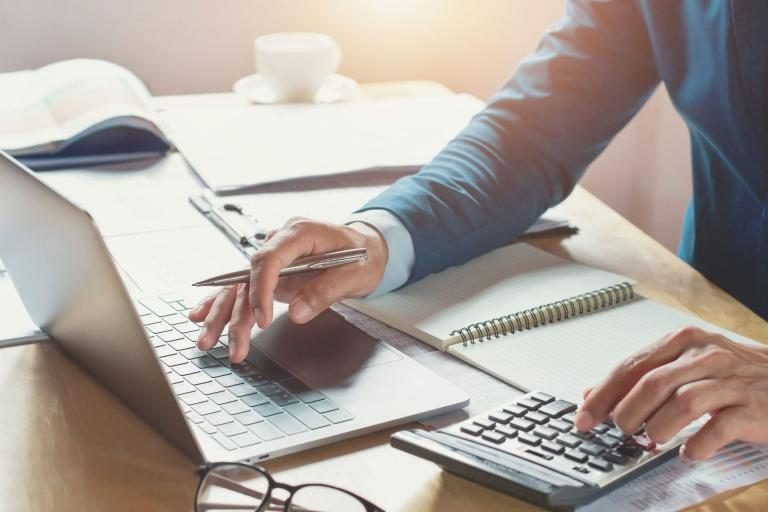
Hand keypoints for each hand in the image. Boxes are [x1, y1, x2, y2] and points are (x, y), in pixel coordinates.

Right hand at [188, 218, 387, 362]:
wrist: (368, 247)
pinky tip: (201, 316)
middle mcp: (280, 242)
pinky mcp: (271, 273)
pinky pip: (242, 287)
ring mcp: (274, 257)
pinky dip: (222, 303)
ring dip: (223, 315)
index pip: (268, 258)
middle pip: (247, 276)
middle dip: (235, 313)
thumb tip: (296, 313)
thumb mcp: (355, 274)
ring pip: (240, 286)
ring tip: (207, 341)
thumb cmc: (363, 255)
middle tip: (232, 344)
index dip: (261, 289)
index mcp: (300, 233)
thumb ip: (325, 291)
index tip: (261, 319)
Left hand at [575, 326, 767, 459]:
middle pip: (652, 383)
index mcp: (682, 341)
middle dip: (628, 413)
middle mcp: (704, 355)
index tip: (584, 417)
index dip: (603, 394)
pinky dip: (698, 444)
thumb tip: (592, 395)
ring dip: (659, 427)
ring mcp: (729, 381)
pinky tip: (690, 452)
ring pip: (682, 403)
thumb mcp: (684, 363)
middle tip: (622, 431)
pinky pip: (718, 428)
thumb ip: (639, 377)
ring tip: (653, 440)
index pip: (631, 366)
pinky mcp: (751, 407)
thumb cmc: (731, 373)